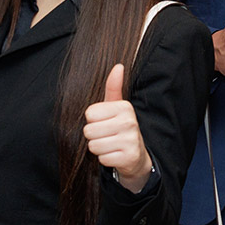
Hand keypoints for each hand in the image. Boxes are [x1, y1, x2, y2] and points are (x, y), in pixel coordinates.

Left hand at [85, 64, 152, 183]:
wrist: (136, 155)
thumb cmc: (120, 128)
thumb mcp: (116, 107)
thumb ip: (113, 87)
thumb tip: (118, 66)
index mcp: (124, 107)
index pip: (89, 114)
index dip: (93, 121)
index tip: (106, 122)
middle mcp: (130, 122)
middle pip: (89, 131)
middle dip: (94, 136)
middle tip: (107, 136)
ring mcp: (131, 140)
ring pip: (94, 146)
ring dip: (99, 148)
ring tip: (111, 145)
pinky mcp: (129, 157)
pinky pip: (102, 159)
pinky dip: (106, 159)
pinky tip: (116, 155)